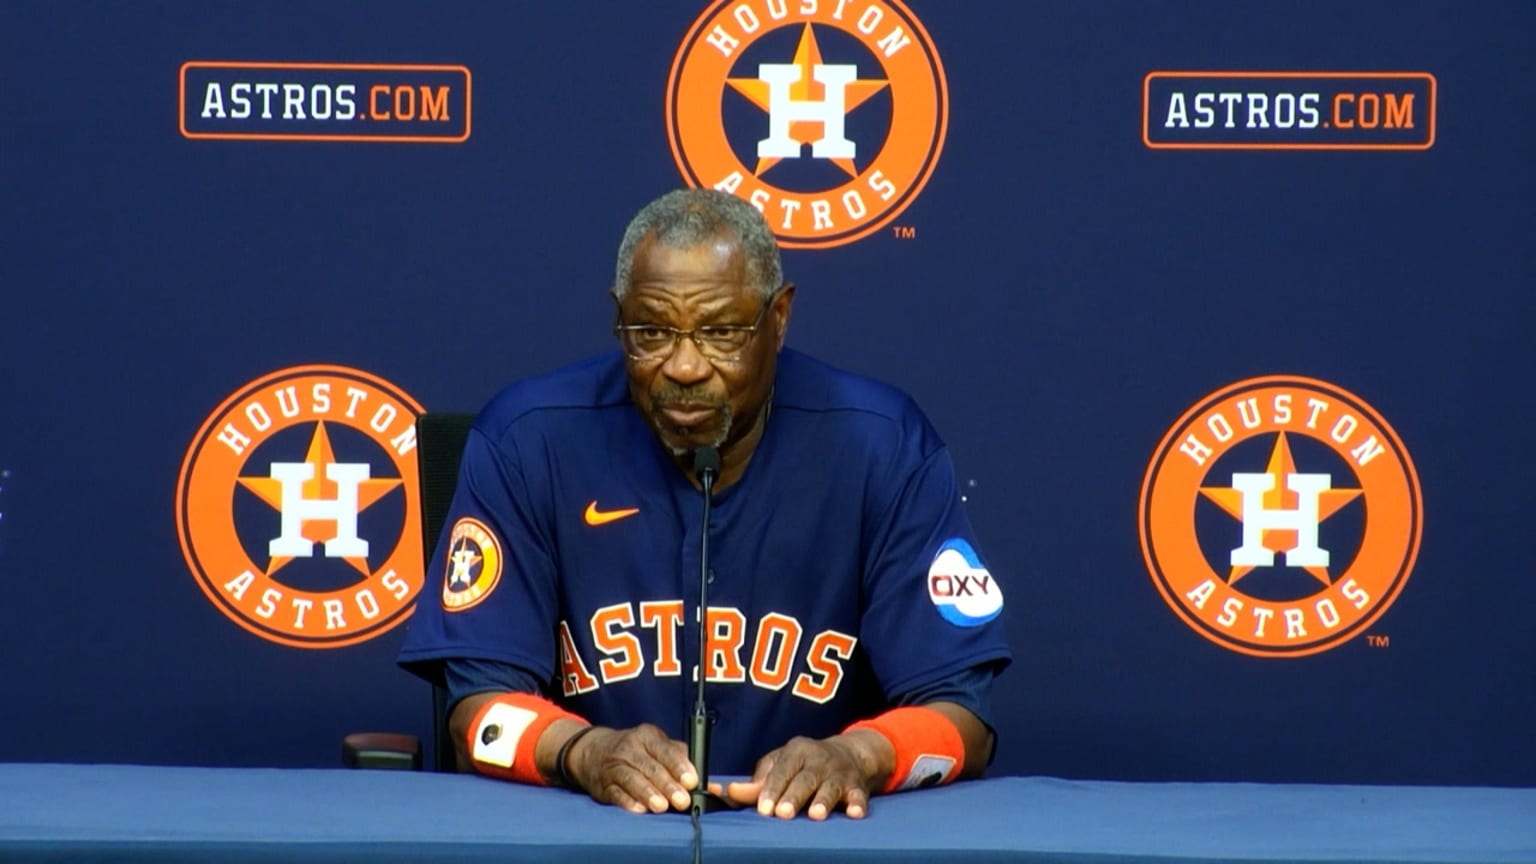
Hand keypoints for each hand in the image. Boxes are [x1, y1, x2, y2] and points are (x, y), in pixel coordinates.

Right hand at [565, 723, 697, 813]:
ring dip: (648, 793)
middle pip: (651, 767)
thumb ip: (681, 760)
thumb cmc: (637, 752)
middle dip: (668, 785)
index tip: (692, 781)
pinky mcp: (602, 784)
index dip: (679, 766)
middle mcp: (630, 747)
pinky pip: (615, 793)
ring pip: (632, 779)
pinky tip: (638, 809)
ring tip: (661, 807)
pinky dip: (627, 801)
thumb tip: (709, 783)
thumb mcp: (657, 747)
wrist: (594, 751)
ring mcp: (614, 765)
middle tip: (682, 801)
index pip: (666, 750)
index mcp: (648, 735)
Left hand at [713, 730, 891, 819]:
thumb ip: (757, 782)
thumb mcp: (781, 765)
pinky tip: (854, 813)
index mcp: (796, 751)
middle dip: (794, 796)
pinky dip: (858, 804)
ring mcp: (839, 772)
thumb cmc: (805, 764)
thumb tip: (728, 792)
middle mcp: (818, 759)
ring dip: (823, 800)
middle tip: (783, 813)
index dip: (772, 789)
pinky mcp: (857, 785)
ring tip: (815, 815)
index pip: (781, 770)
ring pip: (831, 786)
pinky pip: (859, 795)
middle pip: (805, 778)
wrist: (850, 753)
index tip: (764, 808)